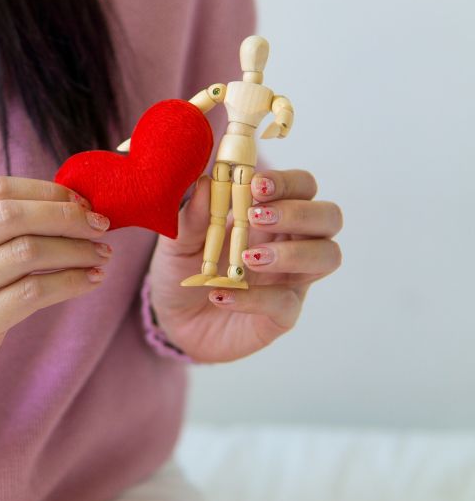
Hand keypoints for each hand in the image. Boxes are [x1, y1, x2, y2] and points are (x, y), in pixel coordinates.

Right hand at [0, 176, 111, 413]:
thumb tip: (67, 203)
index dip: (45, 191)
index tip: (82, 201)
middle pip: (9, 216)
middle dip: (65, 216)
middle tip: (101, 225)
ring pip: (24, 253)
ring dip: (75, 250)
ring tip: (101, 255)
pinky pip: (30, 294)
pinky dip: (69, 282)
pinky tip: (89, 281)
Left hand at [147, 169, 342, 362]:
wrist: (171, 318)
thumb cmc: (183, 270)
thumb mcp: (178, 239)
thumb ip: (191, 215)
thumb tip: (206, 183)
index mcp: (270, 214)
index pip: (302, 186)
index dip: (288, 182)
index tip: (256, 184)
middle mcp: (290, 242)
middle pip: (329, 217)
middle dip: (298, 212)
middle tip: (258, 217)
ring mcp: (291, 279)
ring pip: (327, 257)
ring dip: (293, 252)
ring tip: (248, 258)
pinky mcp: (282, 315)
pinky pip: (286, 303)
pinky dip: (254, 298)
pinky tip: (221, 294)